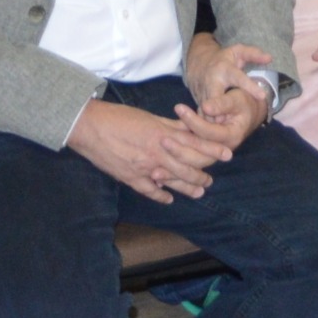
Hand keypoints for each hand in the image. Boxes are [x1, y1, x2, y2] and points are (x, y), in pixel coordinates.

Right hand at [68, 99, 228, 200]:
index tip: (228, 154)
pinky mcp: (130, 177)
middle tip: (211, 181)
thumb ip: (171, 126)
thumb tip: (190, 128)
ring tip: (199, 192)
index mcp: (162, 135)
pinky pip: (149, 190)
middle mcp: (157, 153)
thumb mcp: (149, 117)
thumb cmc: (119, 117)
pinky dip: (160, 196)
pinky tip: (169, 199)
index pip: (194, 144)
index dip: (212, 150)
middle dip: (202, 175)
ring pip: (172, 180)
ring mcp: (144, 167)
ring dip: (187, 187)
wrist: (89, 127)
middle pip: (187, 166)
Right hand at [185, 36, 277, 138]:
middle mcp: (212, 82)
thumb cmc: (224, 58)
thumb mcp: (238, 51)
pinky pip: (201, 117)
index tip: (262, 95)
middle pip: (216, 98)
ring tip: (226, 136)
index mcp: (224, 69)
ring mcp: (202, 93)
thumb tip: (269, 57)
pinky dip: (206, 127)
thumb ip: (253, 53)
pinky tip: (213, 139)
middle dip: (221, 110)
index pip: (239, 78)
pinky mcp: (197, 103)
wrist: (199, 64)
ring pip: (206, 111)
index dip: (250, 86)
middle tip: (232, 123)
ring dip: (214, 123)